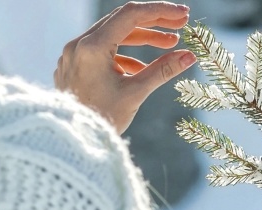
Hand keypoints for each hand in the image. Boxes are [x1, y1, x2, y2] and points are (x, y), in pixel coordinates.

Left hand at [54, 2, 196, 133]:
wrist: (72, 144)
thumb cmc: (101, 121)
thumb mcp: (136, 93)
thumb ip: (163, 70)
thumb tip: (189, 56)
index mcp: (92, 47)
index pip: (131, 14)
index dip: (161, 11)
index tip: (183, 15)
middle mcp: (78, 45)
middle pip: (121, 20)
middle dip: (153, 22)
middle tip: (180, 25)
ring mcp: (73, 55)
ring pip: (111, 36)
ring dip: (141, 38)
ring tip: (168, 45)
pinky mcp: (73, 67)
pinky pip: (101, 51)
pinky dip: (123, 54)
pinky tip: (141, 67)